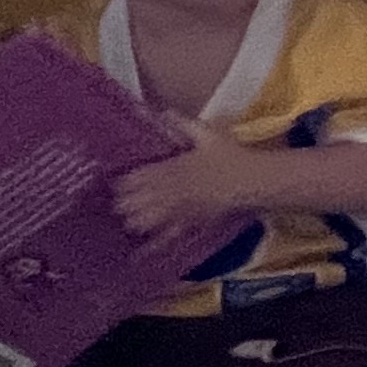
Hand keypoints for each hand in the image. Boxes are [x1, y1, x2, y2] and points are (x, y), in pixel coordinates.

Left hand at [113, 118, 246, 234]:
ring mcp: (179, 210)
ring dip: (134, 220)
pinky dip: (153, 247)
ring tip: (128, 220)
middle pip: (135, 201)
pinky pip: (168, 238)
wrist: (252, 180)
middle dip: (123, 203)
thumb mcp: (208, 133)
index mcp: (171, 168)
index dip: (122, 183)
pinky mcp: (190, 224)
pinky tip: (139, 255)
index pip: (137, 178)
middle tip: (117, 204)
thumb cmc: (231, 156)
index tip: (114, 185)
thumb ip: (182, 123)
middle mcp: (170, 191)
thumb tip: (161, 111)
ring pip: (146, 220)